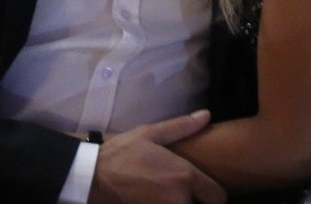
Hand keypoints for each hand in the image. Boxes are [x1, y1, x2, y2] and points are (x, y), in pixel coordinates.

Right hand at [87, 110, 225, 203]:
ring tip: (171, 195)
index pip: (218, 197)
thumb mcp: (151, 133)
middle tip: (190, 193)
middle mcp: (179, 200)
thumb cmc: (122, 153)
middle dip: (198, 202)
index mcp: (185, 176)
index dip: (214, 195)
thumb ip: (182, 127)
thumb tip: (206, 115)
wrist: (92, 177)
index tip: (206, 191)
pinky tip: (159, 199)